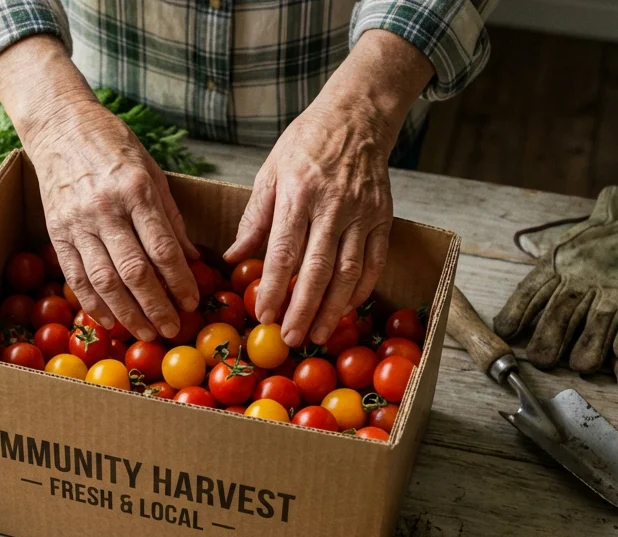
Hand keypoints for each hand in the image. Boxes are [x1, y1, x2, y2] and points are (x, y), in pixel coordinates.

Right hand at [0, 36, 197, 340]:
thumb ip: (170, 217)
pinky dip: (93, 303)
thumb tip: (192, 258)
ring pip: (104, 281)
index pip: (163, 248)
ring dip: (127, 314)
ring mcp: (77, 222)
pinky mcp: (56, 231)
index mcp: (136, 190)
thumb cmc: (113, 145)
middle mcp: (106, 208)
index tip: (193, 302)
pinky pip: (76, 276)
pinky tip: (109, 320)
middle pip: (134, 271)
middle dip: (156, 307)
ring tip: (146, 333)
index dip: (180, 281)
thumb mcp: (152, 172)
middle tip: (173, 328)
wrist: (60, 126)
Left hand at [224, 31, 431, 346]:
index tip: (264, 315)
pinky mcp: (383, 218)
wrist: (358, 116)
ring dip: (334, 308)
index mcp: (298, 194)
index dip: (275, 287)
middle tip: (291, 338)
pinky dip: (362, 289)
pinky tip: (348, 308)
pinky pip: (374, 261)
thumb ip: (254, 217)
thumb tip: (234, 257)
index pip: (284, 251)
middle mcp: (333, 207)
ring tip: (318, 333)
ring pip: (349, 271)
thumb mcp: (270, 172)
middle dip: (303, 308)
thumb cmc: (306, 142)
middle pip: (318, 269)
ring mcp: (362, 214)